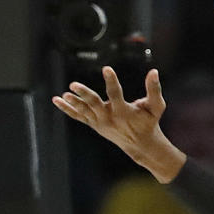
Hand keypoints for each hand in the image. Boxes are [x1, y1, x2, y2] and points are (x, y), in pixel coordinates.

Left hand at [53, 67, 185, 181]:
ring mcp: (99, 122)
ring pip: (84, 111)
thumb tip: (154, 71)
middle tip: (73, 85)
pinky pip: (78, 116)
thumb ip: (154, 89)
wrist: (140, 144)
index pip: (115, 94)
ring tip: (65, 94)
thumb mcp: (156, 106)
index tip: (106, 69)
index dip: (111, 81)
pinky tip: (57, 100)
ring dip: (74, 103)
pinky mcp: (93, 124)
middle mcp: (109, 118)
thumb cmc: (149, 122)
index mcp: (123, 112)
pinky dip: (67, 109)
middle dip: (84, 94)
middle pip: (94, 104)